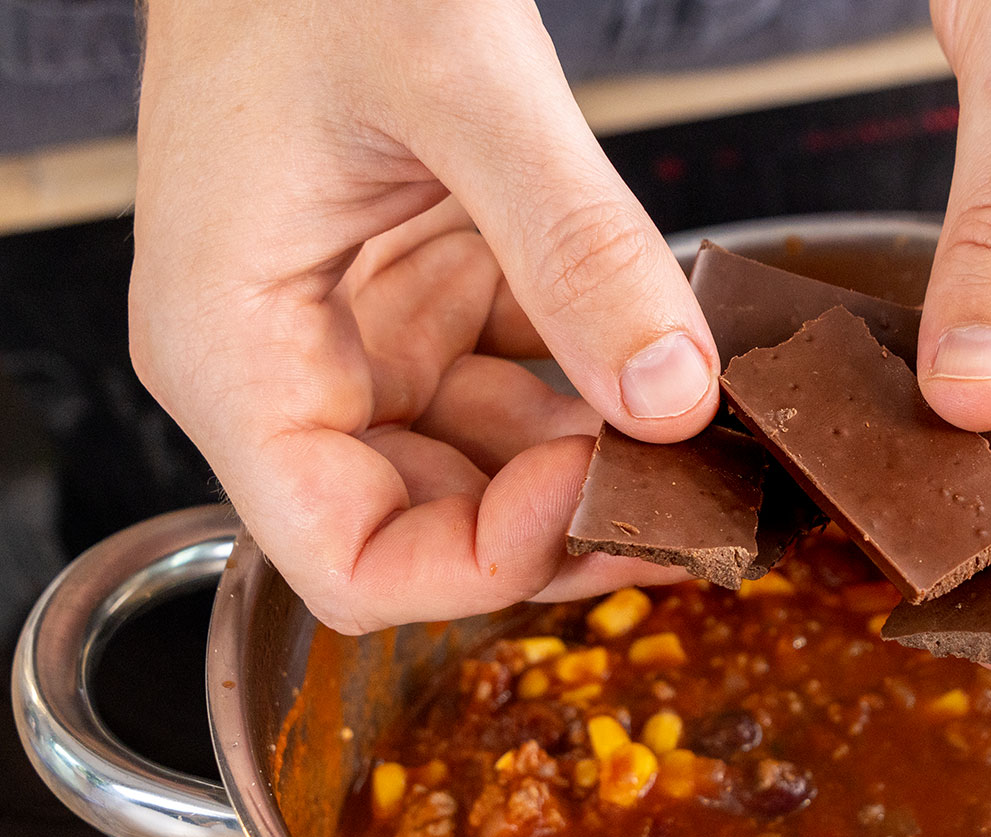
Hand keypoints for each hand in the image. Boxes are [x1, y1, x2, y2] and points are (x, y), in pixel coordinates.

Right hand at [130, 0, 715, 634]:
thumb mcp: (459, 83)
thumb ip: (572, 244)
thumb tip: (672, 394)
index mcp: (238, 354)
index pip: (351, 562)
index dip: (487, 565)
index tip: (607, 494)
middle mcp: (293, 368)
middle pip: (435, 531)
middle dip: (568, 528)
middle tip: (704, 495)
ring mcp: (367, 336)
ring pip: (496, 469)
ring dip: (604, 467)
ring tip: (716, 443)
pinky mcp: (431, 296)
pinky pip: (526, 385)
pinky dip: (602, 389)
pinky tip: (677, 369)